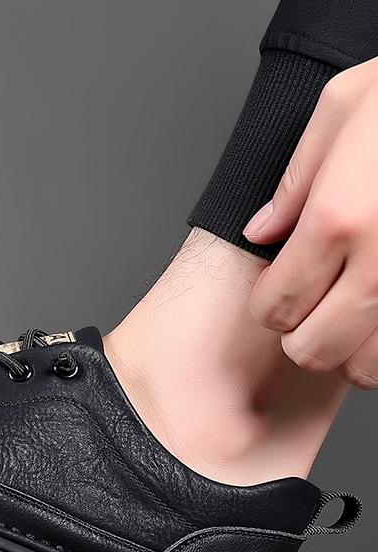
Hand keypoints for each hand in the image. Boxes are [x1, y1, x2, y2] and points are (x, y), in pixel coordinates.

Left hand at [245, 56, 377, 388]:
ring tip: (351, 316)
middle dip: (300, 334)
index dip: (267, 306)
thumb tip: (260, 231)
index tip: (275, 293)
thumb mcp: (345, 108)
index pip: (276, 305)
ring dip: (349, 350)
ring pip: (366, 369)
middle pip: (312, 349)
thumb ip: (295, 182)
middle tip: (310, 308)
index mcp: (338, 218)